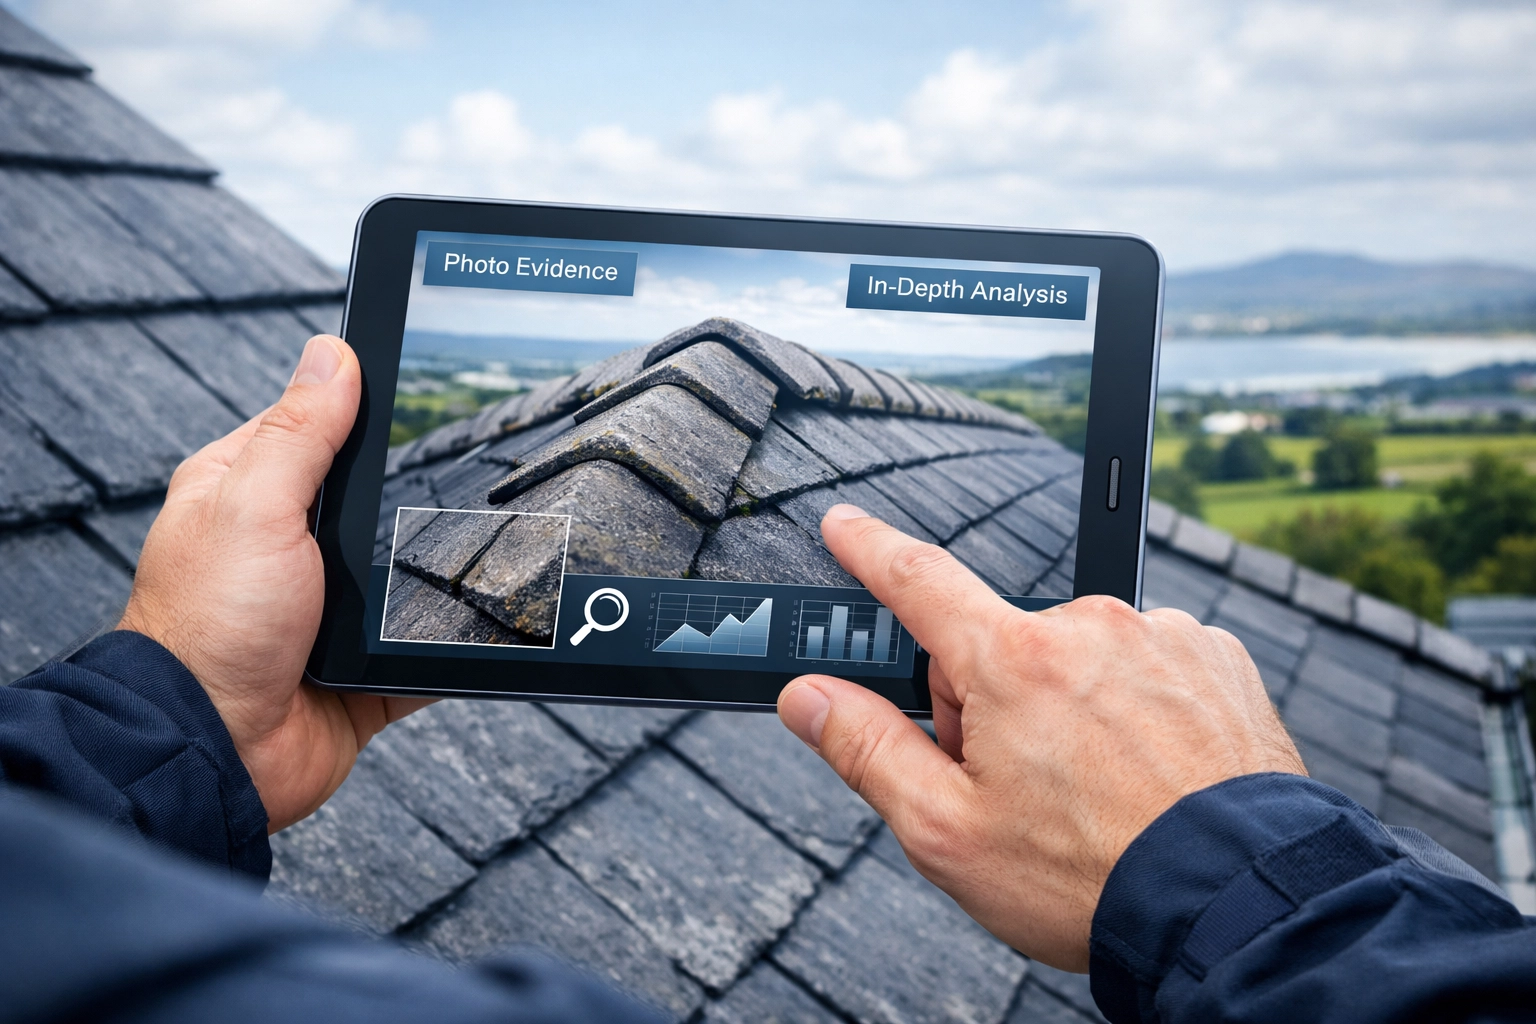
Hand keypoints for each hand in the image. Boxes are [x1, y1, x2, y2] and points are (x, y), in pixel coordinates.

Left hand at [119, 335, 429, 831]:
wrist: (219, 754)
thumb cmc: (208, 631)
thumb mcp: (253, 506)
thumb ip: (300, 434)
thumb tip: (334, 355)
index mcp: (245, 494)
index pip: (312, 428)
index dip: (362, 409)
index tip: (419, 390)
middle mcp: (285, 549)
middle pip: (371, 498)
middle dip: (411, 497)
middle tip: (461, 480)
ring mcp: (326, 610)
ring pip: (404, 570)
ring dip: (431, 571)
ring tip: (479, 550)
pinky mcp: (363, 667)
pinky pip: (424, 643)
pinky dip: (450, 638)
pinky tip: (478, 619)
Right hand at [777, 505, 1303, 970]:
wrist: (1238, 904)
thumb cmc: (1095, 878)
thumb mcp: (948, 831)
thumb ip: (867, 748)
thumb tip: (810, 696)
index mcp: (1014, 663)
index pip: (918, 580)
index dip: (869, 549)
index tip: (846, 526)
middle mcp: (1090, 628)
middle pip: (1001, 645)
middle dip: (993, 703)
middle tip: (1019, 784)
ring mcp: (1161, 637)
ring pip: (1078, 660)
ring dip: (1071, 708)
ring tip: (1100, 791)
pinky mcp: (1215, 657)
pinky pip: (1147, 665)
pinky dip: (1138, 709)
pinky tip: (1148, 772)